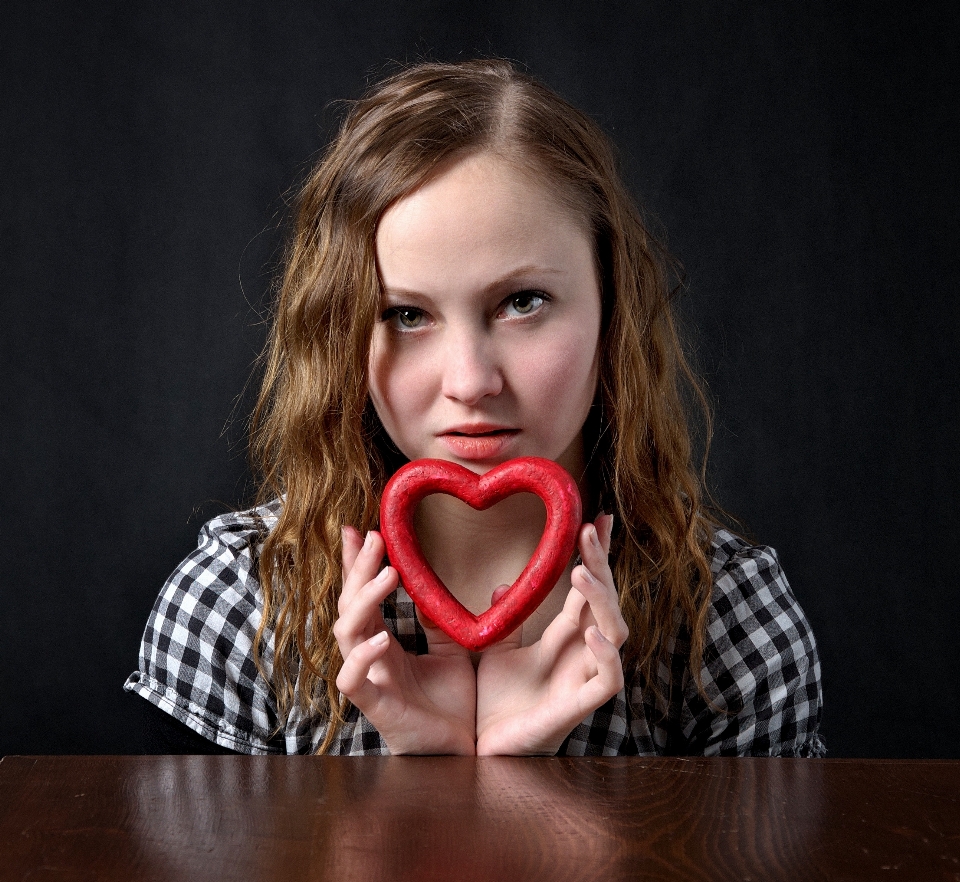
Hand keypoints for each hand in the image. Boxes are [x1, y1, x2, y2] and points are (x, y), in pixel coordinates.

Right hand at [334, 526, 476, 754]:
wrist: (463, 755)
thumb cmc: (453, 708)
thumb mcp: (457, 653)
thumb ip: (453, 622)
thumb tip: (484, 582)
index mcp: (386, 644)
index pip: (364, 596)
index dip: (358, 565)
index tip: (360, 530)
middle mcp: (371, 658)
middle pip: (348, 606)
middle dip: (358, 570)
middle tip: (374, 538)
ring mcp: (370, 681)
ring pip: (345, 635)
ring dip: (363, 601)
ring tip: (387, 575)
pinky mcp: (376, 707)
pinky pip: (352, 681)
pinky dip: (361, 657)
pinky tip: (381, 636)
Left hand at [474, 514, 627, 754]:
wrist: (485, 753)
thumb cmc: (498, 705)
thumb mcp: (495, 651)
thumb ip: (502, 619)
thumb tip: (502, 585)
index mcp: (563, 639)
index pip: (585, 589)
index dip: (593, 555)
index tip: (596, 518)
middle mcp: (580, 655)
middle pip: (604, 603)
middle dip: (600, 566)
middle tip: (589, 531)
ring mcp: (583, 680)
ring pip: (614, 635)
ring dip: (602, 602)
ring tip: (583, 573)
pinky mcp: (578, 709)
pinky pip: (607, 683)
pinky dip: (606, 658)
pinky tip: (594, 634)